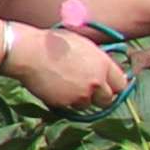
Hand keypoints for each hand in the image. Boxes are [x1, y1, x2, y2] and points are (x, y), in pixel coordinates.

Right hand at [2, 22, 127, 113]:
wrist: (28, 52)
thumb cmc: (53, 43)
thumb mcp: (82, 45)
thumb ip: (97, 60)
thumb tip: (102, 71)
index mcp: (103, 65)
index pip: (120, 84)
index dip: (112, 85)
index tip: (105, 85)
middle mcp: (96, 82)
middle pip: (107, 100)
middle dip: (98, 96)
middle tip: (87, 90)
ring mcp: (80, 95)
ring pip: (87, 105)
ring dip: (80, 99)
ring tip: (66, 86)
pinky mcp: (64, 103)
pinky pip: (69, 107)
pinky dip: (64, 101)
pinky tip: (54, 88)